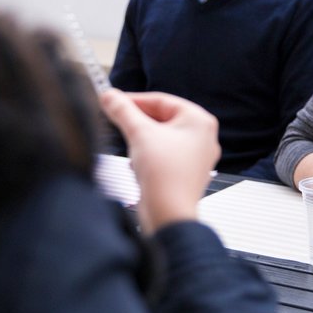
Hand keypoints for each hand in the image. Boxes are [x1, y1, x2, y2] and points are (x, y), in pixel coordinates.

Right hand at [99, 89, 219, 232]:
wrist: (169, 215)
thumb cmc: (165, 176)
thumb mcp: (139, 134)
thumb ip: (122, 111)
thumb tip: (109, 96)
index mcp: (199, 121)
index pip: (161, 100)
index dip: (134, 100)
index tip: (114, 100)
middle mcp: (203, 137)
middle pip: (162, 118)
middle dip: (138, 122)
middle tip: (117, 120)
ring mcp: (196, 157)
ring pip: (161, 137)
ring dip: (142, 141)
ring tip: (131, 148)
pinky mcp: (186, 173)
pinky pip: (164, 155)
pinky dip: (148, 156)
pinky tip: (138, 166)